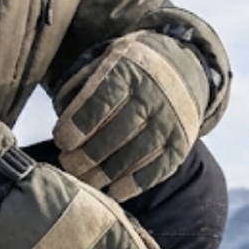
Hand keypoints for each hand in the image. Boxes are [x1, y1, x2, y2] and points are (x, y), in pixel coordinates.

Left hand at [52, 30, 209, 201]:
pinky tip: (112, 191)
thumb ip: (82, 81)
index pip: (101, 100)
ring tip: (84, 181)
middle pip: (116, 132)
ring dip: (105, 174)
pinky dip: (132, 185)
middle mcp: (154, 94)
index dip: (78, 125)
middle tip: (68, 164)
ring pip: (134, 155)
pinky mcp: (181, 144)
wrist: (187, 67)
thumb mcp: (108, 57)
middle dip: (87, 154)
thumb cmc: (134, 68)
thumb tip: (61, 111)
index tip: (61, 141)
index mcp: (130, 69)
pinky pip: (156, 170)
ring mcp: (170, 121)